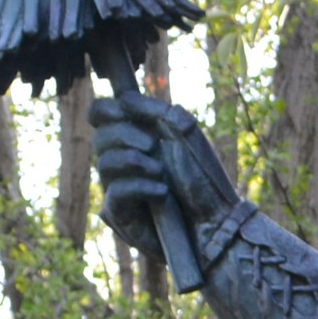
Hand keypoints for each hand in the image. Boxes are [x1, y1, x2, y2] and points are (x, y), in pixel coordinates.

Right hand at [88, 90, 242, 246]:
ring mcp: (119, 188)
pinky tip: (162, 192)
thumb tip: (123, 99)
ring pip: (104, 164)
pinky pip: (116, 193)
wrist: (217, 219)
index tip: (127, 111)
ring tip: (161, 171)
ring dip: (135, 162)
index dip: (106, 110)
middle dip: (125, 135)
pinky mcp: (122, 215)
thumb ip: (154, 110)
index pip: (100, 114)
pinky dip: (140, 187)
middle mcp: (121, 161)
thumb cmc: (203, 176)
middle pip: (99, 137)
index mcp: (133, 136)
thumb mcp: (183, 131)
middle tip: (153, 145)